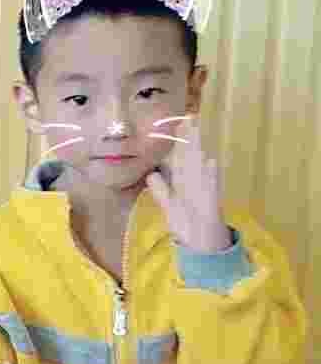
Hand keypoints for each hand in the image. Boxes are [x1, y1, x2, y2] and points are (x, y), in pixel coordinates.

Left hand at [145, 115, 231, 252]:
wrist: (203, 246)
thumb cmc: (187, 224)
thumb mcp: (170, 206)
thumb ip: (161, 191)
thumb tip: (152, 174)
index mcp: (183, 184)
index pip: (179, 159)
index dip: (177, 142)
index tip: (177, 122)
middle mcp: (194, 185)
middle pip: (190, 158)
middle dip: (188, 139)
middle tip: (188, 117)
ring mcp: (203, 193)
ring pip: (199, 168)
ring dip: (198, 151)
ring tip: (196, 131)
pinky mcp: (212, 204)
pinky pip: (212, 189)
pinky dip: (212, 176)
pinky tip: (211, 161)